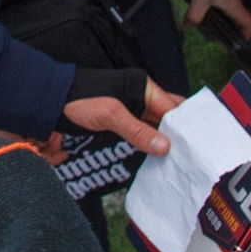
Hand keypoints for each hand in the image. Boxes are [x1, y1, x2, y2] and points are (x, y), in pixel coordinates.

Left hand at [61, 77, 183, 155]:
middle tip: (191, 158)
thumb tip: (165, 147)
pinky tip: (158, 161)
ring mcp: (133, 112)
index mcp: (144, 87)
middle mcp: (142, 98)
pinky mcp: (123, 124)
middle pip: (168, 118)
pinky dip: (150, 146)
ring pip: (157, 128)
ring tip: (179, 163)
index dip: (185, 126)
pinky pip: (143, 135)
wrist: (54, 101)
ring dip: (164, 144)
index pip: (174, 107)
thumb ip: (137, 130)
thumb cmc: (81, 99)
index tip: (196, 146)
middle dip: (178, 136)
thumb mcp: (110, 114)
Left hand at [187, 0, 250, 38]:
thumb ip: (194, 16)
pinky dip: (210, 13)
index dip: (246, 34)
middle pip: (235, 21)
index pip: (248, 23)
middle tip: (211, 36)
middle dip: (226, 31)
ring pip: (225, 13)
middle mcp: (232, 1)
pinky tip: (198, 13)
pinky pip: (217, 6)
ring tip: (202, 25)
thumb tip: (187, 27)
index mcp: (234, 6)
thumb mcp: (201, 0)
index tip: (237, 43)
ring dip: (216, 22)